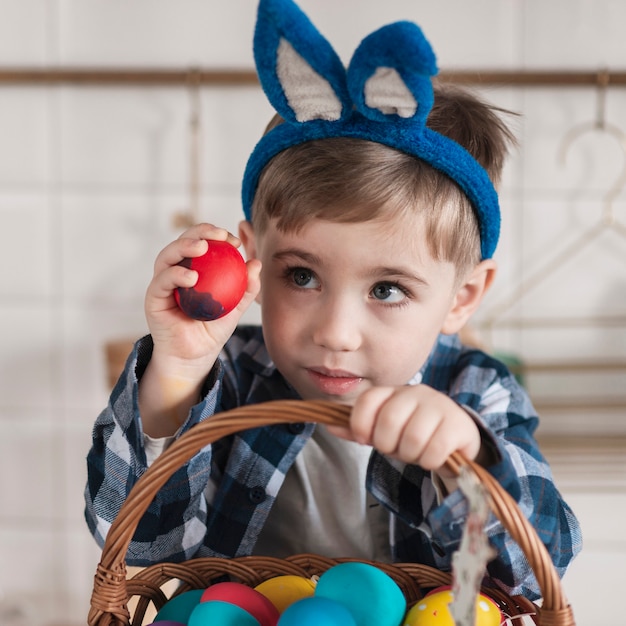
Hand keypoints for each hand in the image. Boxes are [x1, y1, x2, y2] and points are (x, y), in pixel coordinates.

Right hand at [139, 223, 260, 437]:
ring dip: (184, 247)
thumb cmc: (213, 330)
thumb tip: (256, 264)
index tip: (235, 240)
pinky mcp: (153, 297)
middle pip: (182, 242)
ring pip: (167, 256)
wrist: (195, 356)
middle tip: (219, 235)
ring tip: (203, 248)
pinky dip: (175, 275)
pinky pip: (161, 280)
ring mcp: (162, 283)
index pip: (202, 243)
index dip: (216, 235)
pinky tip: (192, 277)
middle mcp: (175, 271)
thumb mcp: (235, 308)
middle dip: (199, 231)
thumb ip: (247, 288)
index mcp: (194, 268)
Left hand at [329, 385, 481, 476]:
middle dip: (388, 445)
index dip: (360, 423)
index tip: (365, 439)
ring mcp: (439, 405)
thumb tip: (328, 424)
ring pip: (412, 438)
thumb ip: (358, 429)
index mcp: (393, 392)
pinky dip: (429, 461)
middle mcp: (416, 392)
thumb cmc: (412, 432)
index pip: (368, 400)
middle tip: (397, 448)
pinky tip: (434, 456)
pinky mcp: (457, 424)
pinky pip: (434, 450)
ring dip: (411, 455)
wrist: (455, 438)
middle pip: (389, 421)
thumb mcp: (383, 431)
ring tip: (417, 452)